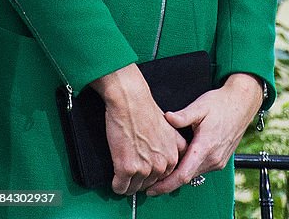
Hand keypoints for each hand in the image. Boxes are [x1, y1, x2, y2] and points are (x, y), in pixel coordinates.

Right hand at [91, 64, 186, 195]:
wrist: (131, 100)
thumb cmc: (146, 110)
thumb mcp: (168, 129)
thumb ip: (170, 146)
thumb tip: (163, 158)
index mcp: (173, 155)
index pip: (164, 179)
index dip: (152, 174)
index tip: (145, 171)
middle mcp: (162, 164)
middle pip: (148, 185)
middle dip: (139, 179)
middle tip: (131, 167)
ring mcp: (145, 168)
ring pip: (134, 189)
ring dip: (127, 182)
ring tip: (122, 170)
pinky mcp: (127, 168)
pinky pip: (120, 188)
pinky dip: (116, 184)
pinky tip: (115, 174)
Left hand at [146, 72, 262, 194]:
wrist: (242, 103)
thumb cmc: (221, 103)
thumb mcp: (200, 106)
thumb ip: (182, 115)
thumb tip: (167, 118)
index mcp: (205, 146)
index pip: (183, 175)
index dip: (165, 185)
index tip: (151, 189)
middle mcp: (213, 158)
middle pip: (186, 178)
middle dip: (168, 182)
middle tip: (151, 180)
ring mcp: (218, 161)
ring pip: (194, 174)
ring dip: (180, 174)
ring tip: (164, 168)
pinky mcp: (221, 161)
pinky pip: (202, 169)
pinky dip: (190, 168)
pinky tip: (182, 160)